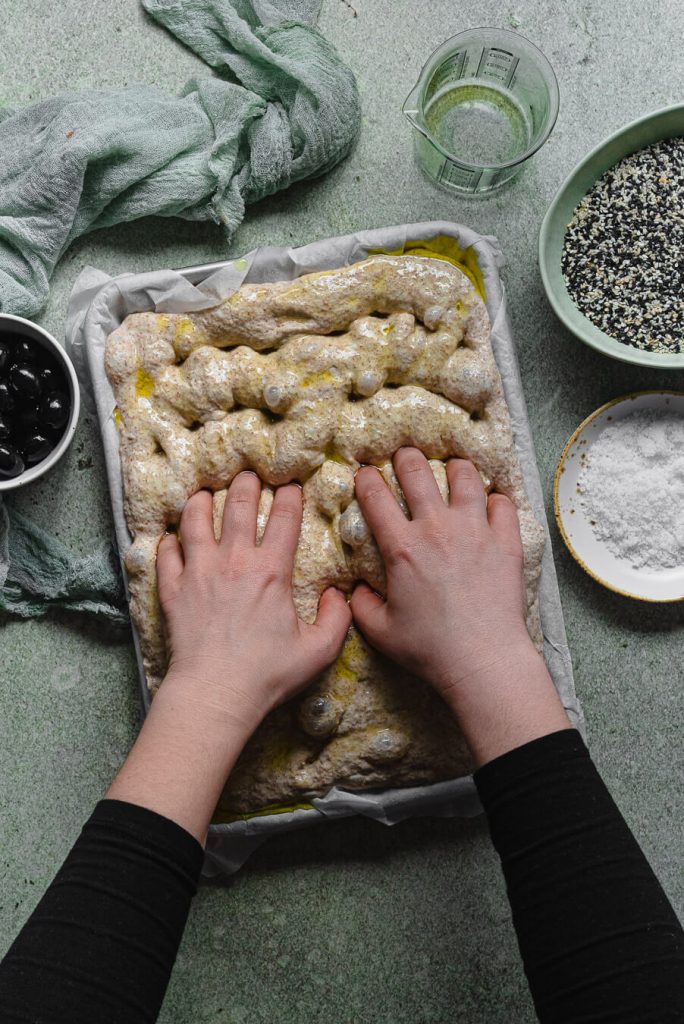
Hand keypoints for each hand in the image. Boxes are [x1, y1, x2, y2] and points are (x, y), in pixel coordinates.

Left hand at [156, 474, 350, 732]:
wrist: (216, 692)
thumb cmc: (268, 674)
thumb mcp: (319, 650)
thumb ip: (337, 618)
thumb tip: (337, 594)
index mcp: (272, 570)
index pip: (285, 518)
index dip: (291, 496)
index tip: (292, 486)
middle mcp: (234, 561)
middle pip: (239, 505)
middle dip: (246, 483)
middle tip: (248, 474)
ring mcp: (199, 571)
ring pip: (196, 520)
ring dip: (202, 501)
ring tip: (205, 493)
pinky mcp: (173, 589)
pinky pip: (166, 553)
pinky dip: (168, 541)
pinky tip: (172, 538)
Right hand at [351, 448, 532, 701]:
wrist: (481, 660)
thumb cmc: (429, 649)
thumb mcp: (380, 631)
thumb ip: (360, 604)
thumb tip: (355, 587)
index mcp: (402, 548)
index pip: (376, 497)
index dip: (365, 479)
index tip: (364, 474)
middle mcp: (437, 529)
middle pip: (417, 472)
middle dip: (406, 456)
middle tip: (404, 455)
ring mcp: (475, 531)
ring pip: (465, 477)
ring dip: (455, 467)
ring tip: (452, 466)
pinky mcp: (506, 542)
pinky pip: (503, 504)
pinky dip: (496, 499)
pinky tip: (491, 503)